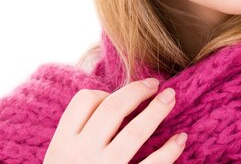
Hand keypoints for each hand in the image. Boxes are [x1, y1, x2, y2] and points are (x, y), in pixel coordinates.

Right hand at [44, 78, 185, 163]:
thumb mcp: (60, 160)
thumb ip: (78, 136)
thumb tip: (113, 101)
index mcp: (61, 144)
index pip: (84, 101)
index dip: (105, 92)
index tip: (118, 96)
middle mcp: (81, 155)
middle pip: (113, 108)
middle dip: (137, 91)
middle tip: (155, 84)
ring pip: (135, 132)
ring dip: (157, 111)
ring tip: (171, 98)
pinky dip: (170, 150)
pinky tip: (180, 139)